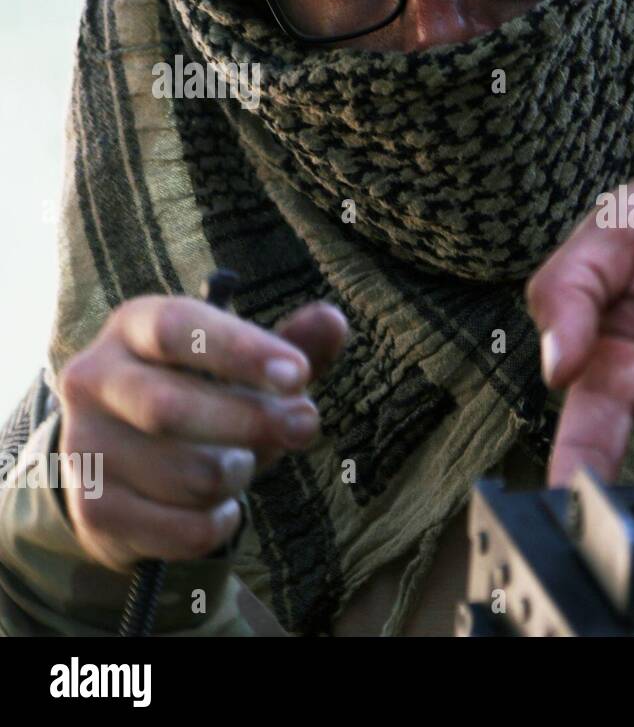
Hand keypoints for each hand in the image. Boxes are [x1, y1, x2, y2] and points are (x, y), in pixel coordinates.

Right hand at [55, 296, 347, 570]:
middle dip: (252, 421)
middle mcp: (94, 381)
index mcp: (132, 329)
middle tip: (305, 425)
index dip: (241, 351)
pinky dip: (222, 522)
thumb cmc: (205, 397)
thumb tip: (333, 321)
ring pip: (189, 475)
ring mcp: (85, 448)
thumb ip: (293, 345)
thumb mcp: (247, 368)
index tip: (300, 375)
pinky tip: (222, 506)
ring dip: (239, 474)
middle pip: (171, 408)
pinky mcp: (94, 511)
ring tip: (240, 464)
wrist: (131, 469)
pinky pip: (185, 528)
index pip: (177, 329)